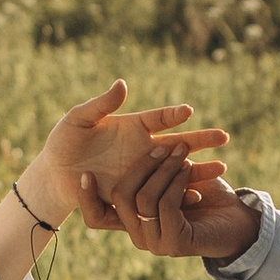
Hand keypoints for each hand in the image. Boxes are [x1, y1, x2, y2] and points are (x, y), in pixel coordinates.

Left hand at [25, 80, 228, 227]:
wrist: (56, 174)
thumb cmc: (64, 141)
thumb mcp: (78, 120)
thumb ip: (100, 104)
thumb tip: (122, 84)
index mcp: (132, 127)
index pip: (159, 118)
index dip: (173, 114)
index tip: (187, 111)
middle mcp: (143, 148)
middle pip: (178, 142)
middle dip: (201, 140)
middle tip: (223, 137)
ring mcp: (143, 171)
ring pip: (177, 169)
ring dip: (199, 168)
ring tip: (222, 168)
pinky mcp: (138, 191)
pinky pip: (163, 193)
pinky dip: (181, 193)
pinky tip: (199, 195)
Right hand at [76, 132, 258, 259]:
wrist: (239, 225)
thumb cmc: (207, 197)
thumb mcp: (171, 178)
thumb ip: (149, 169)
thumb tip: (127, 146)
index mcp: (132, 222)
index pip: (95, 216)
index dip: (85, 198)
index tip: (82, 173)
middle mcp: (140, 235)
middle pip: (120, 199)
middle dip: (137, 168)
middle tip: (155, 147)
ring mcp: (157, 243)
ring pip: (144, 199)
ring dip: (162, 170)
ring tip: (178, 149)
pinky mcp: (177, 244)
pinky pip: (167, 205)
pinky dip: (177, 181)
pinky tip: (189, 166)